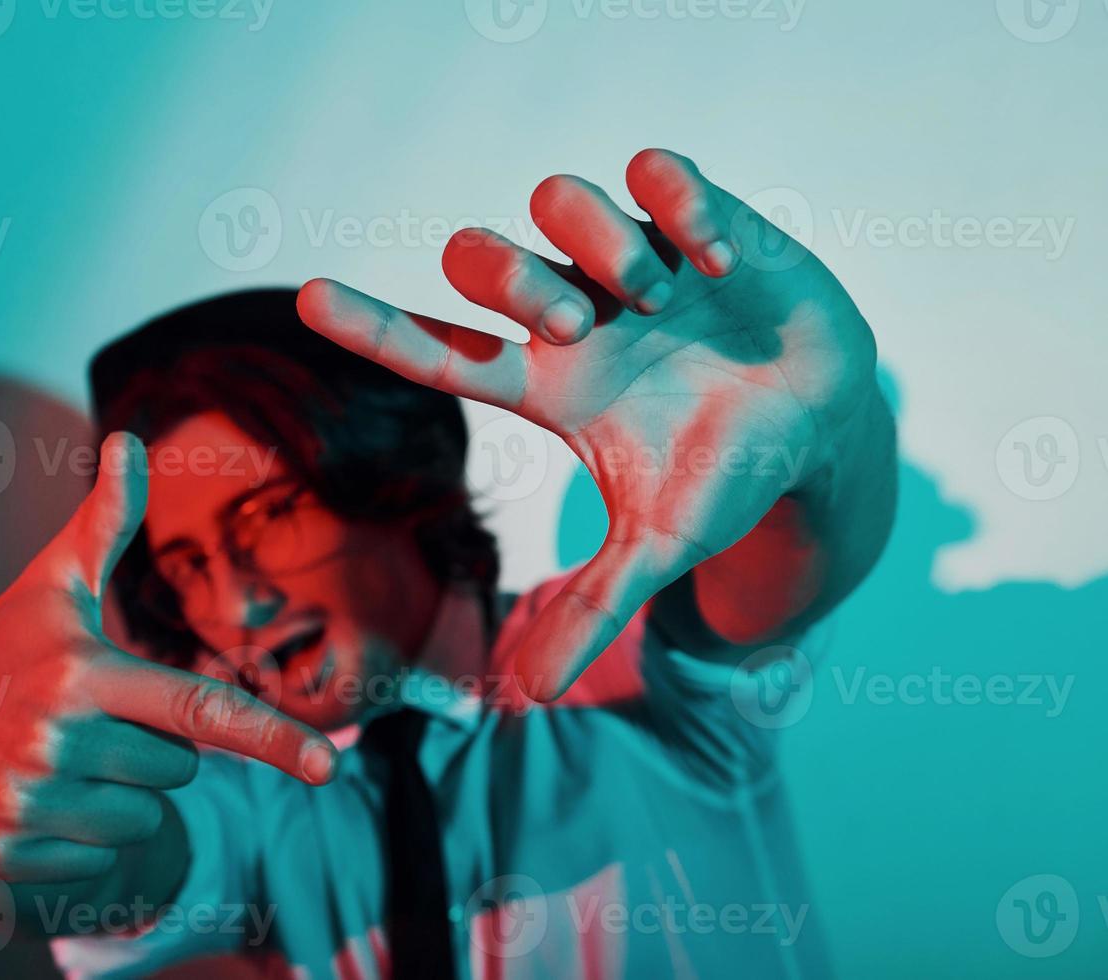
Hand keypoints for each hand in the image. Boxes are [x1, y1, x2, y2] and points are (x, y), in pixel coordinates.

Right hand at [0, 432, 337, 884]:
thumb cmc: (6, 643)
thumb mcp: (53, 583)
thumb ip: (104, 519)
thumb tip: (130, 438)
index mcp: (83, 673)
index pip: (198, 711)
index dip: (272, 739)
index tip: (329, 769)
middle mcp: (55, 741)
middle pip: (181, 769)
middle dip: (154, 746)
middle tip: (95, 717)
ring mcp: (27, 803)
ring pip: (144, 821)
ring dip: (121, 797)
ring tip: (64, 758)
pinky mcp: (6, 855)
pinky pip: (99, 864)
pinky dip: (81, 839)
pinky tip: (39, 798)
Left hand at [296, 149, 877, 701]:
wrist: (819, 423)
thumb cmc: (723, 477)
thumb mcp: (659, 544)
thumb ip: (595, 606)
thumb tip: (531, 695)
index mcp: (547, 384)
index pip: (437, 350)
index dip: (372, 328)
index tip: (306, 302)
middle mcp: (572, 311)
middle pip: (480, 257)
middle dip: (514, 281)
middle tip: (582, 326)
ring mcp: (630, 261)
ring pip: (558, 200)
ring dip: (601, 247)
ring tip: (664, 294)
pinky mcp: (698, 220)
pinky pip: (659, 174)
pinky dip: (681, 207)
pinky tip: (720, 260)